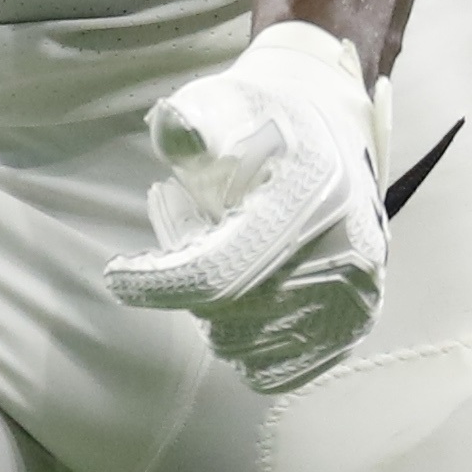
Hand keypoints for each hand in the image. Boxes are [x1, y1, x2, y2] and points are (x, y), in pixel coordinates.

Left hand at [99, 21, 391, 393]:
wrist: (334, 135)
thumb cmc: (268, 119)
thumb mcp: (228, 102)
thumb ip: (195, 120)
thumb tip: (175, 125)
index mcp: (314, 200)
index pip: (219, 271)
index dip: (159, 282)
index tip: (117, 277)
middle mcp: (346, 258)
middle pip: (225, 310)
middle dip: (181, 274)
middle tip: (178, 216)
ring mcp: (354, 301)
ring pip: (239, 341)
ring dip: (207, 304)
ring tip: (210, 244)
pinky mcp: (351, 329)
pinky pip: (269, 369)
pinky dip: (238, 335)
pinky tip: (236, 287)